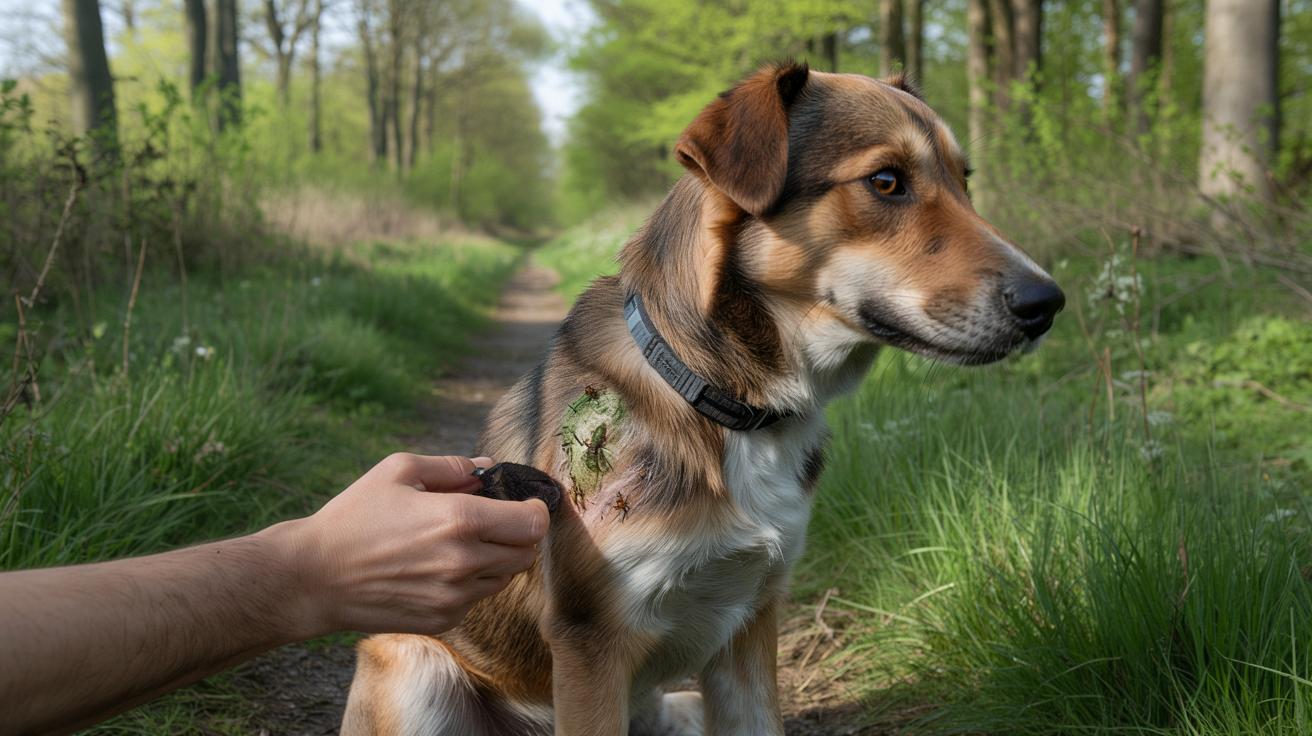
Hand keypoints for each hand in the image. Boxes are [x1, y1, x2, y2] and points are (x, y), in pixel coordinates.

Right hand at [265, 453, 549, 637]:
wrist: (315, 578)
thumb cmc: (354, 517)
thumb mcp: (398, 470)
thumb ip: (452, 466)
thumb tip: (487, 467)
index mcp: (458, 519)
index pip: (532, 522)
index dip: (536, 510)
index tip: (525, 504)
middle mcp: (463, 562)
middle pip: (526, 553)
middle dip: (518, 534)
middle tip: (496, 522)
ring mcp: (455, 596)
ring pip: (505, 578)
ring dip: (496, 559)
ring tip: (459, 543)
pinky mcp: (443, 620)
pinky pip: (477, 599)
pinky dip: (470, 583)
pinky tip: (437, 569)